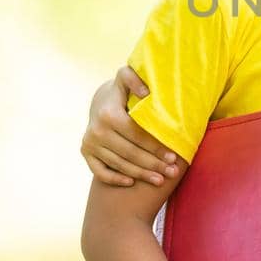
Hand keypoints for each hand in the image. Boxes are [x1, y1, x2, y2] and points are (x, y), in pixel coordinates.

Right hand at [80, 66, 183, 187]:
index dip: (156, 147)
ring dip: (141, 174)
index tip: (174, 156)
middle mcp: (96, 131)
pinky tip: (132, 183)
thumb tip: (146, 93)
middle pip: (130, 153)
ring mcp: (89, 144)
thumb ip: (135, 80)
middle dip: (153, 164)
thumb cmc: (122, 91)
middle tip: (172, 172)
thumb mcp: (127, 78)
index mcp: (108, 114)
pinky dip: (115, 179)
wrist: (100, 101)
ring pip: (119, 164)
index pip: (137, 135)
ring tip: (160, 180)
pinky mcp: (86, 153)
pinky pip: (101, 172)